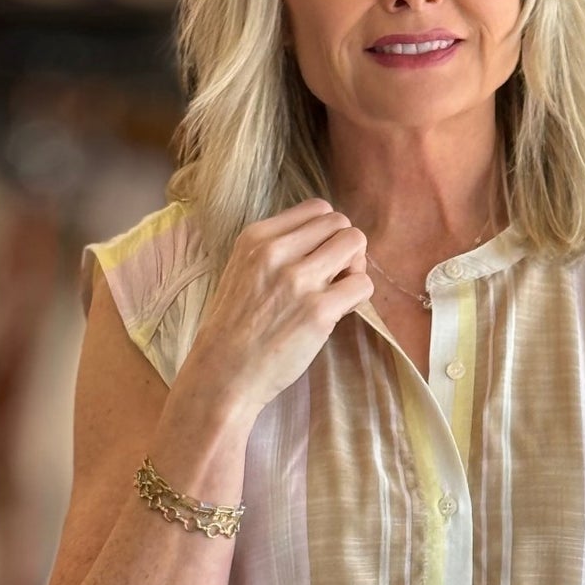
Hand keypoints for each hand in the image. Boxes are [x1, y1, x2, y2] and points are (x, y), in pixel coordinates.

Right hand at [179, 198, 372, 415]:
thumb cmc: (233, 329)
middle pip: (340, 223)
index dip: (326, 233)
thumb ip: (276, 251)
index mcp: (256, 237)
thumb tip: (324, 244)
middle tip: (333, 277)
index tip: (317, 259)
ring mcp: (298, 280)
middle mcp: (277, 252)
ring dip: (355, 267)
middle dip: (344, 248)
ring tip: (337, 292)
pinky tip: (339, 312)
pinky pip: (362, 284)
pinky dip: (358, 297)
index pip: (316, 209)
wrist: (222, 374)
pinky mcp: (318, 311)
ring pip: (355, 244)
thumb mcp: (242, 272)